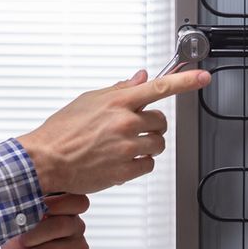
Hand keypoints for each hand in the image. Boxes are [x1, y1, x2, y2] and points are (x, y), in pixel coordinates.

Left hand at [4, 193, 90, 248]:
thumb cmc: (19, 242)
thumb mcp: (15, 225)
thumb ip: (20, 213)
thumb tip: (14, 210)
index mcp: (65, 210)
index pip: (76, 201)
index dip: (57, 203)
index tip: (38, 210)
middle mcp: (77, 227)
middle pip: (62, 225)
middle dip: (36, 234)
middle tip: (21, 241)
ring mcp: (80, 248)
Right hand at [15, 68, 208, 194]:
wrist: (45, 160)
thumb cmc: (61, 131)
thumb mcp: (88, 100)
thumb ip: (118, 90)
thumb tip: (139, 78)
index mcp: (116, 102)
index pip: (158, 87)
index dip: (185, 82)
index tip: (202, 77)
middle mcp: (124, 123)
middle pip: (160, 122)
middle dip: (152, 125)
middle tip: (134, 129)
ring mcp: (125, 148)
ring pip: (157, 145)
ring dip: (148, 145)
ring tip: (126, 146)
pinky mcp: (123, 170)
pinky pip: (147, 165)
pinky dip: (139, 164)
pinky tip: (121, 160)